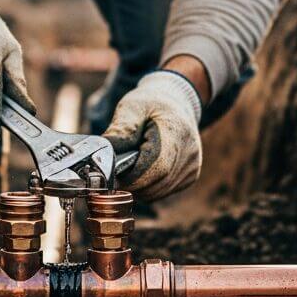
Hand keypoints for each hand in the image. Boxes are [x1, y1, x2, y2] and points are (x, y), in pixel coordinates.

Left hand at [103, 71, 202, 200]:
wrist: (176, 104)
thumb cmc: (151, 104)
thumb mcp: (131, 107)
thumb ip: (120, 131)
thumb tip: (103, 155)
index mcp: (176, 132)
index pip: (157, 167)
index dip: (132, 178)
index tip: (112, 178)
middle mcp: (190, 153)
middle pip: (156, 183)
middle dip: (131, 184)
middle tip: (114, 176)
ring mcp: (193, 167)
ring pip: (159, 192)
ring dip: (138, 188)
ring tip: (127, 171)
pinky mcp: (191, 176)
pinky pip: (164, 192)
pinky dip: (148, 188)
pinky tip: (142, 172)